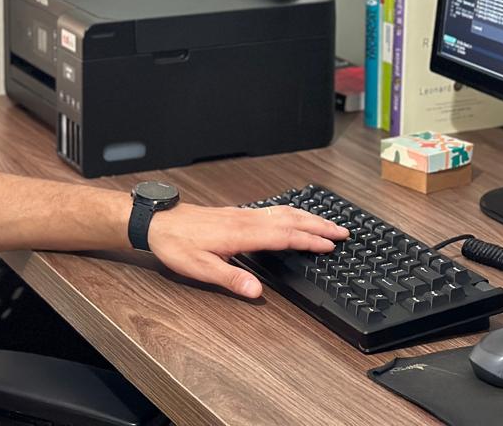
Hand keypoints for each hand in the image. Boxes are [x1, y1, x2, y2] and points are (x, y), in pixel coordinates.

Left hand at [146, 203, 348, 297]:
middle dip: (318, 225)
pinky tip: (293, 216)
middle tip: (343, 231)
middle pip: (290, 220)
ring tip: (327, 223)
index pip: (284, 236)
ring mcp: (242, 215)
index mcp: (241, 234)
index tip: (331, 245)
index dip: (309, 240)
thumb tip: (256, 292)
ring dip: (307, 217)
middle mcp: (245, 220)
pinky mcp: (236, 214)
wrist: (158, 222)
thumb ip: (230, 279)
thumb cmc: (177, 244)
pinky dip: (291, 213)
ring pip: (282, 212)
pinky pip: (271, 211)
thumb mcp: (200, 268)